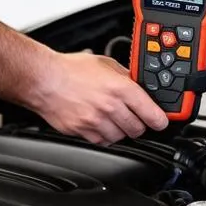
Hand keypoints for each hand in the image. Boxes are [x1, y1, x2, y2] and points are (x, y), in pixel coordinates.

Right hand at [27, 51, 169, 144]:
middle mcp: (110, 107)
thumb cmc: (70, 69)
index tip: (161, 120)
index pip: (152, 113)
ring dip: (121, 131)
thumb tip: (138, 85)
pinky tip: (99, 123)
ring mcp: (96, 122)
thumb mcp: (104, 63)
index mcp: (120, 88)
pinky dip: (104, 136)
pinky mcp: (83, 132)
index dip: (160, 119)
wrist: (44, 80)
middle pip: (138, 129)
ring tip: (113, 118)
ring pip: (121, 138)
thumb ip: (125, 76)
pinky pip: (102, 141)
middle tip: (134, 117)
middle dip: (139, 124)